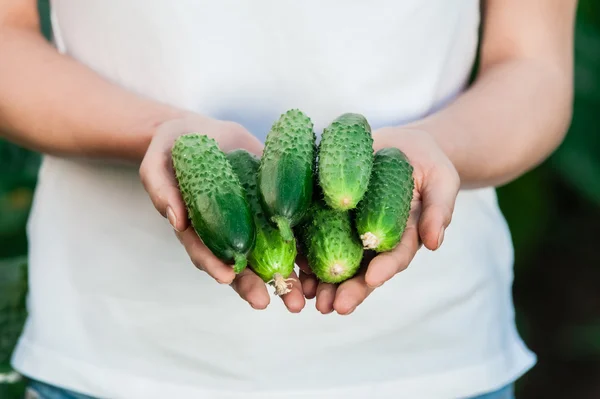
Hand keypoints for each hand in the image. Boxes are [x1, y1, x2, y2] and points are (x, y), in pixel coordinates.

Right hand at [139, 112, 305, 311]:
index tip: (227, 278)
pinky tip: (314, 261)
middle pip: (241, 263)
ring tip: (300, 297)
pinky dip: (301, 244)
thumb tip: (175, 219)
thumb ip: (162, 189)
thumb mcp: (157, 165)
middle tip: (270, 303)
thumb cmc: (171, 151)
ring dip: (285, 275)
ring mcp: (251, 218)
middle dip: (255, 285)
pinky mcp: (270, 202)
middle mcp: (226, 230)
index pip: (205, 252)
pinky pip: (286, 226)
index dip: (215, 266)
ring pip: (268, 253)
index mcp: (198, 228)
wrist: (199, 133)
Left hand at [299, 128, 459, 314]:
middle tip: (334, 307)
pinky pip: (315, 233)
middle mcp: (374, 239)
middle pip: (362, 269)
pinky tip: (294, 265)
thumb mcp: (441, 181)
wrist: (401, 146)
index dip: (384, 268)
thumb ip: (439, 209)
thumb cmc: (427, 164)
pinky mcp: (329, 211)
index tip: (372, 279)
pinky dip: (304, 250)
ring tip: (309, 295)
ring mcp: (350, 228)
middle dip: (349, 289)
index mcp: (402, 236)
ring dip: (322, 281)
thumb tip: (435, 243)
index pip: (395, 257)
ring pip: (336, 258)